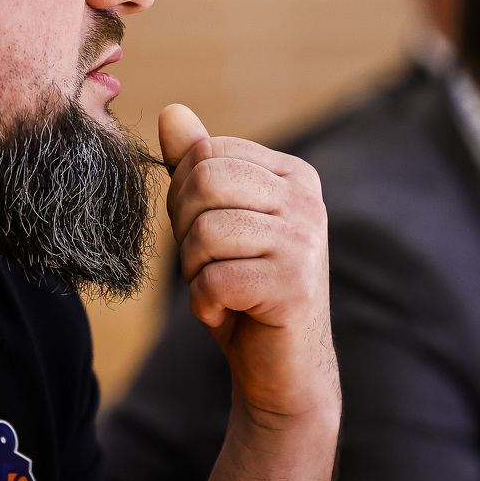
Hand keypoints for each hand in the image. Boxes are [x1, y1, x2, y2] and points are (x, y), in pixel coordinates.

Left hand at [158, 104, 337, 425]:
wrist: (282, 368)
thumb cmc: (244, 290)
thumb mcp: (215, 221)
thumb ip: (196, 167)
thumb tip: (172, 112)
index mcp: (292, 174)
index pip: (206, 152)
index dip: (183, 195)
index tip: (204, 233)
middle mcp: (307, 200)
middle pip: (204, 181)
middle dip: (184, 229)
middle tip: (205, 264)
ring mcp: (305, 241)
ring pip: (205, 231)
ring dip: (194, 271)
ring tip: (219, 288)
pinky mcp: (294, 285)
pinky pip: (215, 279)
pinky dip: (204, 304)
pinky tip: (226, 313)